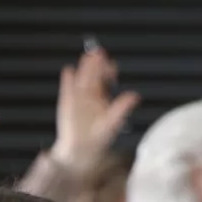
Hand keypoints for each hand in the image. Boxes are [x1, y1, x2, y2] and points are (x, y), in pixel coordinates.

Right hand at [48, 43, 138, 172]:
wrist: (79, 149)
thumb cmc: (97, 138)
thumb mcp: (112, 123)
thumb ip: (121, 108)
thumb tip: (135, 96)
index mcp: (102, 98)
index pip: (105, 80)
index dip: (108, 71)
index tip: (112, 64)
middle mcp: (90, 95)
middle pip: (93, 76)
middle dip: (96, 65)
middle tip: (99, 52)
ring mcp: (78, 97)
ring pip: (81, 79)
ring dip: (83, 68)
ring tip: (87, 56)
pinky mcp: (66, 102)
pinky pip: (67, 89)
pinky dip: (67, 80)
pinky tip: (68, 70)